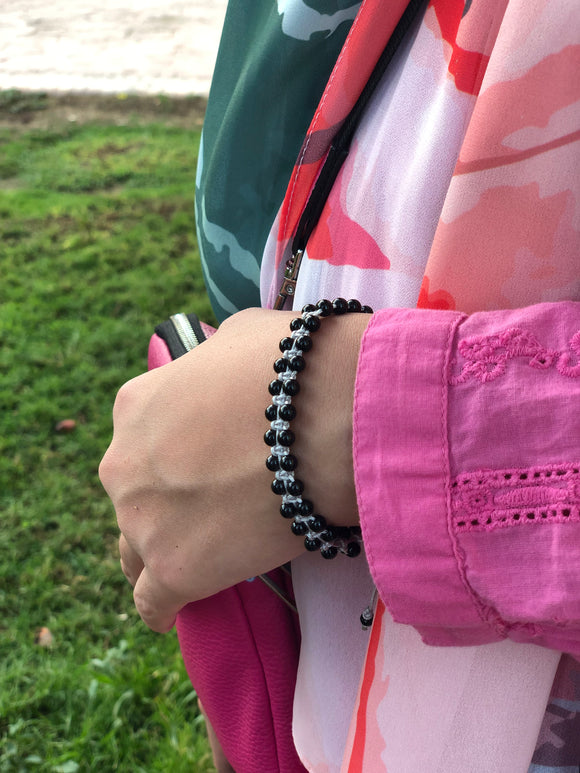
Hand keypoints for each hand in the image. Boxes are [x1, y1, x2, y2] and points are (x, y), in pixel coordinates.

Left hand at [99, 308, 368, 631]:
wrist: (331, 414)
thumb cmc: (294, 366)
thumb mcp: (238, 337)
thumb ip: (213, 363)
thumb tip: (225, 374)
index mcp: (135, 404)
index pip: (142, 440)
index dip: (177, 455)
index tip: (207, 465)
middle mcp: (123, 462)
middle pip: (136, 494)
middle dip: (168, 500)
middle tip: (219, 504)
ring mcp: (143, 518)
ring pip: (136, 549)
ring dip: (163, 551)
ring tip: (199, 557)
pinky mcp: (175, 568)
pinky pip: (153, 601)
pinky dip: (164, 606)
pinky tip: (176, 609)